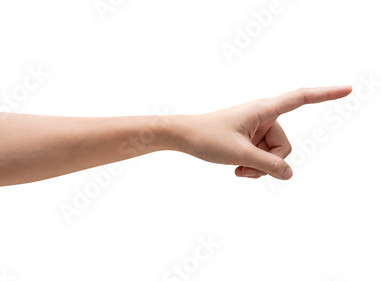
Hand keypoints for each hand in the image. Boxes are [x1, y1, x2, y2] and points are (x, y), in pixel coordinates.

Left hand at [176, 86, 351, 179]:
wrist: (183, 136)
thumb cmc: (207, 137)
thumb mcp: (240, 154)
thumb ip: (268, 166)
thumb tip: (289, 174)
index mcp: (264, 109)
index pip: (300, 99)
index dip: (325, 94)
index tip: (347, 90)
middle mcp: (264, 116)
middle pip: (284, 147)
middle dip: (268, 163)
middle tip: (244, 166)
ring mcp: (257, 128)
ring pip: (273, 156)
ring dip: (258, 167)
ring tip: (237, 168)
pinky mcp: (250, 138)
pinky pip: (263, 157)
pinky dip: (252, 166)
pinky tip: (237, 168)